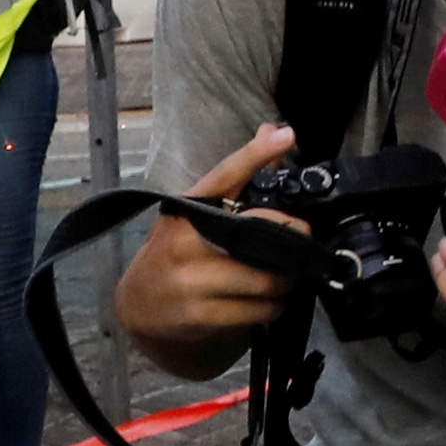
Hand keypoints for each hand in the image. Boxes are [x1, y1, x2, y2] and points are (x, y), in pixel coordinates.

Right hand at [115, 123, 306, 374]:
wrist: (139, 307)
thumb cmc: (178, 253)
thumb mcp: (199, 215)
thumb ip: (240, 178)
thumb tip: (276, 130)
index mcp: (186, 208)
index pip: (223, 175)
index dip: (255, 155)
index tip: (287, 136)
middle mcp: (185, 239)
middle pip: (261, 231)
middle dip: (296, 239)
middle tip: (306, 245)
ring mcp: (189, 279)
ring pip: (267, 278)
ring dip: (289, 280)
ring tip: (287, 278)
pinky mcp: (198, 315)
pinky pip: (260, 309)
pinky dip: (275, 306)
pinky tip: (270, 302)